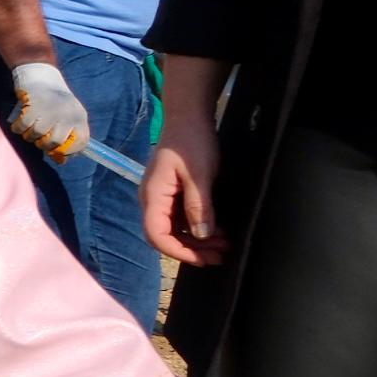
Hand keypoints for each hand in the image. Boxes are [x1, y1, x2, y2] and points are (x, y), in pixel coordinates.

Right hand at [6, 62, 90, 159]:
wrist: (41, 75)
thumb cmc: (54, 101)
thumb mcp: (67, 115)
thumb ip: (67, 136)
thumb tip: (61, 160)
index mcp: (79, 116)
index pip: (81, 142)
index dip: (69, 151)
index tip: (59, 150)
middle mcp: (68, 113)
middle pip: (55, 141)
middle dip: (44, 144)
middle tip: (39, 139)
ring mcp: (50, 109)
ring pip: (37, 135)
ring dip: (29, 136)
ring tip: (29, 129)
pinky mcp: (34, 106)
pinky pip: (23, 127)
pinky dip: (19, 128)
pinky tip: (20, 124)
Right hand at [142, 109, 226, 266]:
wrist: (188, 117)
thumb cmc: (191, 141)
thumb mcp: (199, 174)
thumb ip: (198, 206)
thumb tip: (201, 235)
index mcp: (153, 197)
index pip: (157, 236)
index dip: (179, 252)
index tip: (204, 258)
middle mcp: (152, 201)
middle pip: (164, 237)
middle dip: (192, 250)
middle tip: (221, 255)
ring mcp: (161, 198)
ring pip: (174, 230)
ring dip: (197, 241)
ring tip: (223, 245)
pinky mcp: (171, 194)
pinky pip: (180, 219)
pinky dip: (197, 229)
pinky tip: (216, 230)